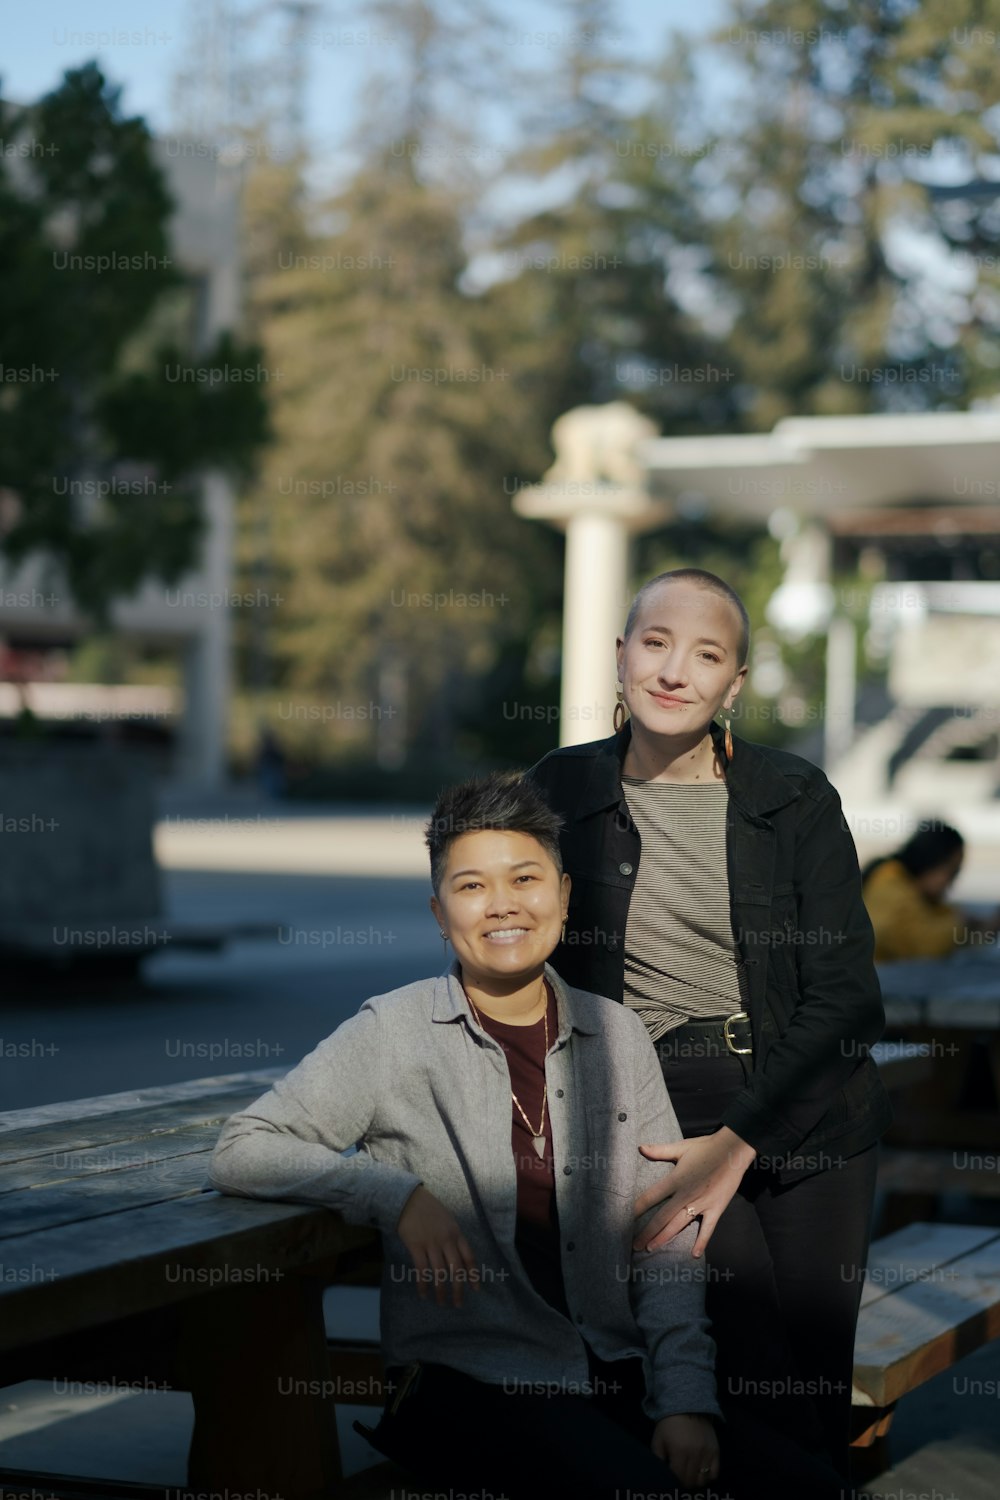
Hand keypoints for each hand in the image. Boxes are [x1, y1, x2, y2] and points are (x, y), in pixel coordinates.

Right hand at [396, 1185, 480, 1306]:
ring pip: (439, 1273)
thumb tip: (459, 1259)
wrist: (409, 1199)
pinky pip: (421, 1270)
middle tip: (458, 1304)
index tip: (476, 1289)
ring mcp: (431, 1243)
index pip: (469, 1257)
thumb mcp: (448, 1221)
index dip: (473, 1275)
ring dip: (441, 1291)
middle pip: (456, 1269)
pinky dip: (423, 1284)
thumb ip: (454, 1238)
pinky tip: (423, 1294)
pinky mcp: (416, 1246)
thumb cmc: (429, 1209)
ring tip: (441, 1303)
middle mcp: (446, 1239)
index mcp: (456, 1233)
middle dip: (458, 1289)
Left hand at [633, 1129, 755, 1254]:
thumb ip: (659, 1151)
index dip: (637, 1208)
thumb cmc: (705, 1147)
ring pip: (679, 1225)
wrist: (733, 1150)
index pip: (651, 1196)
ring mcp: (702, 1203)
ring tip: (651, 1248)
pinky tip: (694, 1255)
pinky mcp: (716, 1209)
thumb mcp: (681, 1147)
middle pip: (662, 1217)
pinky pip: (707, 1229)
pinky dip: (701, 1242)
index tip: (626, 1219)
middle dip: (648, 1232)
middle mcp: (686, 1194)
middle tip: (635, 1245)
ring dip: (664, 1238)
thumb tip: (640, 1148)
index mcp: (675, 1179)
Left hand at [652, 1412, 718, 1487]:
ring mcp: (707, 1453)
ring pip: (703, 1480)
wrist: (687, 1406)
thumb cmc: (669, 1424)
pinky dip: (708, 1476)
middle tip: (680, 1476)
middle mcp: (695, 1454)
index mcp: (679, 1452)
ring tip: (690, 1474)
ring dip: (695, 1481)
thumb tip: (662, 1473)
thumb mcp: (658, 1440)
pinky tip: (701, 1471)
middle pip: (691, 1481)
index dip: (674, 1480)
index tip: (671, 1476)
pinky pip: (715, 1473)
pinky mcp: (716, 1450)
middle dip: (684, 1482)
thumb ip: (658, 1459)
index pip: (679, 1477)